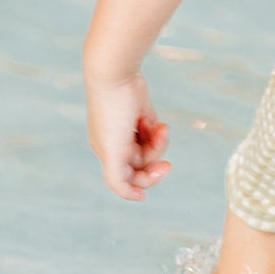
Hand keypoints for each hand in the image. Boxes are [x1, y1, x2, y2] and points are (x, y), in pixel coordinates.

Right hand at [84, 70, 170, 200]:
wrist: (116, 75)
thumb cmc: (112, 112)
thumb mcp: (113, 150)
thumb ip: (117, 179)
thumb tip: (137, 198)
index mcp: (107, 154)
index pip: (128, 179)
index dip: (146, 180)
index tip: (162, 172)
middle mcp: (117, 144)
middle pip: (143, 164)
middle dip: (156, 158)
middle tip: (167, 161)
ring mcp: (129, 129)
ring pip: (151, 149)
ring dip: (159, 143)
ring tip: (161, 129)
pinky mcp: (141, 116)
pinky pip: (155, 133)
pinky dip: (159, 132)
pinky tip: (158, 123)